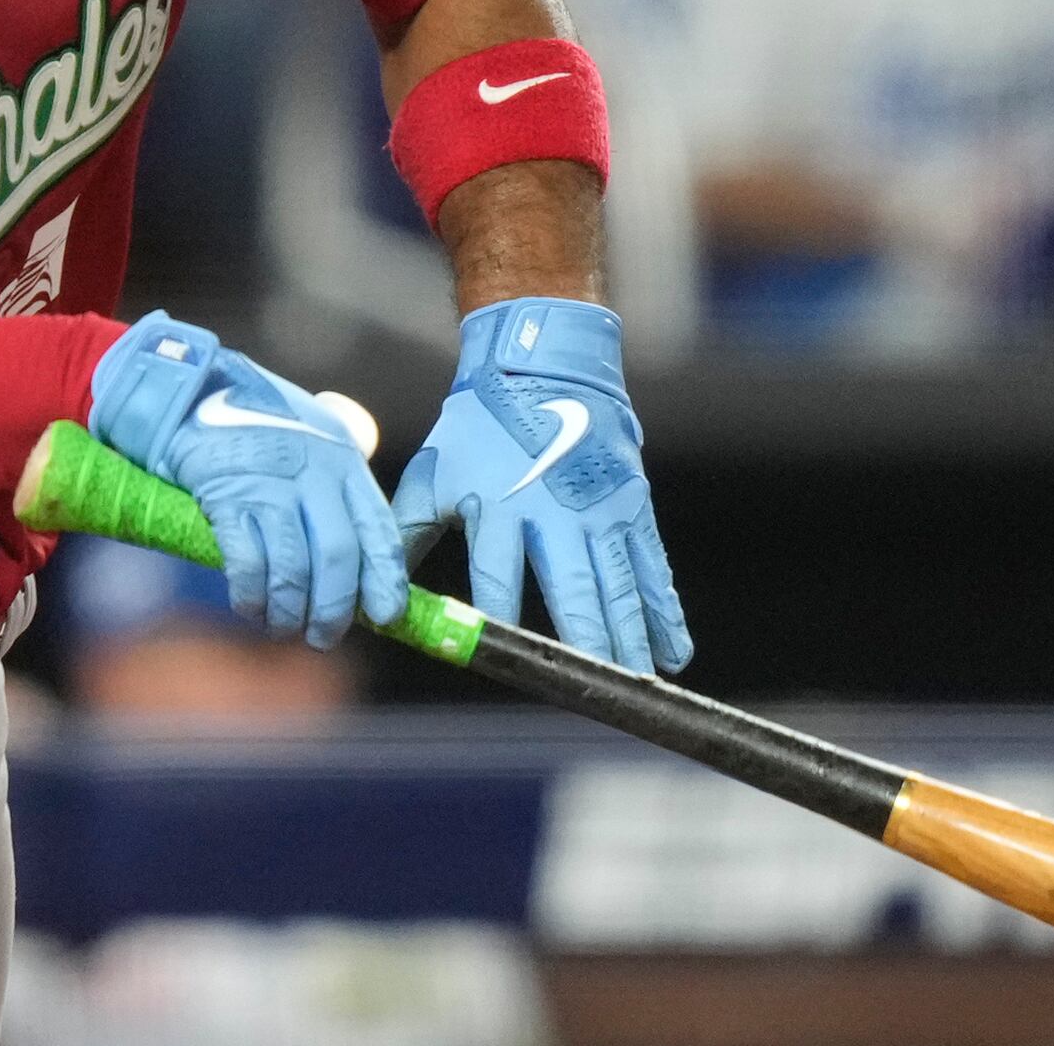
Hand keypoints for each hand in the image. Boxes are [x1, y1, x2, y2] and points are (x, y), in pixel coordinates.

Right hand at [87, 313, 406, 648]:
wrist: (198, 392)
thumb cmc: (264, 422)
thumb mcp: (320, 436)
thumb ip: (346, 482)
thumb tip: (371, 546)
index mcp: (344, 463)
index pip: (378, 530)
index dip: (386, 580)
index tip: (386, 615)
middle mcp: (313, 474)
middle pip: (337, 556)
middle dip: (333, 609)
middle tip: (323, 637)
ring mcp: (269, 486)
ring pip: (293, 568)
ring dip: (290, 611)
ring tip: (284, 628)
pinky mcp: (227, 498)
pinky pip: (247, 562)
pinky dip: (251, 595)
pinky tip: (250, 607)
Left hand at [394, 298, 689, 674]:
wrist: (540, 367)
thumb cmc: (477, 428)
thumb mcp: (433, 474)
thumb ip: (408, 535)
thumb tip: (379, 594)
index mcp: (498, 505)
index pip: (497, 577)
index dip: (501, 620)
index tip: (507, 664)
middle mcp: (552, 511)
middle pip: (572, 587)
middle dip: (587, 640)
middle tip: (598, 686)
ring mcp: (598, 508)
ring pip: (620, 583)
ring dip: (632, 635)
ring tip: (639, 679)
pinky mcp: (631, 504)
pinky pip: (652, 565)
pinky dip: (664, 610)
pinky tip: (674, 650)